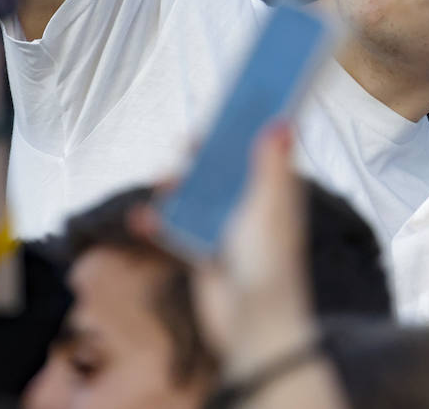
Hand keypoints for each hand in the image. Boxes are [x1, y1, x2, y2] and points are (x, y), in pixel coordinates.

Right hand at [137, 123, 315, 378]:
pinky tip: (145, 219)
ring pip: (195, 197)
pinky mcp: (202, 253)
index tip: (232, 104)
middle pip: (224, 171)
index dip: (248, 129)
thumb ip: (271, 166)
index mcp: (274, 193)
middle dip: (205, 155)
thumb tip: (283, 121)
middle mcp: (250, 208)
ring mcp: (225, 229)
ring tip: (164, 181)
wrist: (252, 324)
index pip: (261, 152)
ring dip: (177, 187)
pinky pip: (176, 230)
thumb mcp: (270, 207)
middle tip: (188, 142)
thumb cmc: (270, 264)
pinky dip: (159, 223)